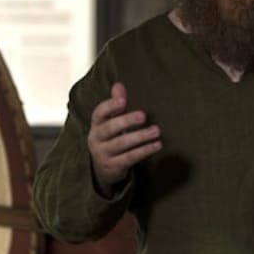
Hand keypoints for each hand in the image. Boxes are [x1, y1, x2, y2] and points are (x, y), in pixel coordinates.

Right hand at [87, 82, 161, 196]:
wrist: (102, 169)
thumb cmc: (110, 139)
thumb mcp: (110, 122)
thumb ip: (115, 104)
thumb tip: (119, 84)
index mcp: (96, 125)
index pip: (99, 113)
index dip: (110, 106)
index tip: (124, 100)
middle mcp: (96, 139)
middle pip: (110, 128)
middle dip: (126, 121)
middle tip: (143, 115)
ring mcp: (103, 154)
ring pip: (121, 144)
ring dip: (140, 137)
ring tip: (156, 130)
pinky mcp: (113, 167)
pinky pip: (129, 158)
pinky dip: (144, 151)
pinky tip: (157, 145)